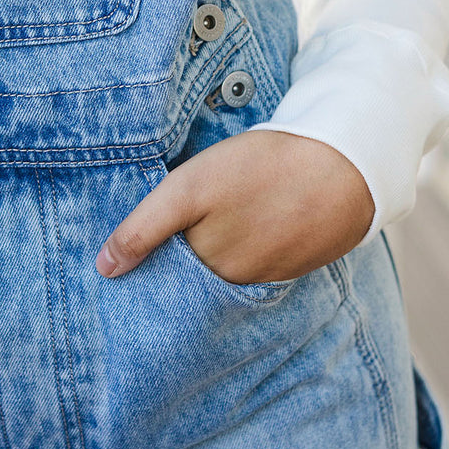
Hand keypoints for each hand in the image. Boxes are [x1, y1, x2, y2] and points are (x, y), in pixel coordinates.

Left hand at [96, 130, 373, 284]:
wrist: (344, 169)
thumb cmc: (260, 170)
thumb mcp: (189, 189)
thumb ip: (144, 228)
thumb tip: (105, 269)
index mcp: (204, 263)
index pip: (162, 276)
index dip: (147, 263)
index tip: (131, 257)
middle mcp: (233, 279)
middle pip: (193, 278)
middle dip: (179, 263)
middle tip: (179, 229)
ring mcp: (266, 274)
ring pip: (225, 271)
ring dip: (216, 254)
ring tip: (218, 220)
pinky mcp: (292, 262)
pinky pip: (256, 265)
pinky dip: (247, 248)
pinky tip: (250, 222)